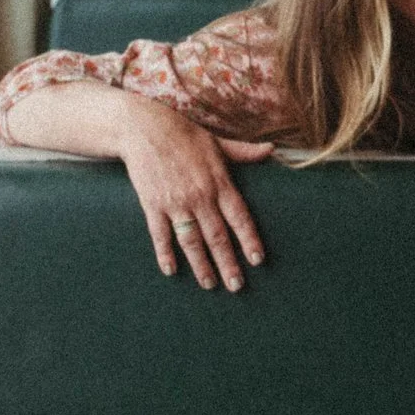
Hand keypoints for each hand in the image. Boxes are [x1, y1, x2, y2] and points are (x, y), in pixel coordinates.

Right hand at [115, 98, 273, 290]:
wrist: (144, 128)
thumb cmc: (183, 134)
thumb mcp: (217, 142)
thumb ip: (243, 152)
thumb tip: (270, 149)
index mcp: (219, 182)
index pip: (239, 217)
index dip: (249, 240)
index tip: (258, 260)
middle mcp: (200, 196)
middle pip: (217, 237)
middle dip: (228, 263)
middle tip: (236, 286)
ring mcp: (175, 203)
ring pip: (191, 241)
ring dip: (201, 265)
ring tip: (209, 284)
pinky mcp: (153, 204)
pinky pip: (160, 235)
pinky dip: (165, 253)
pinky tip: (171, 270)